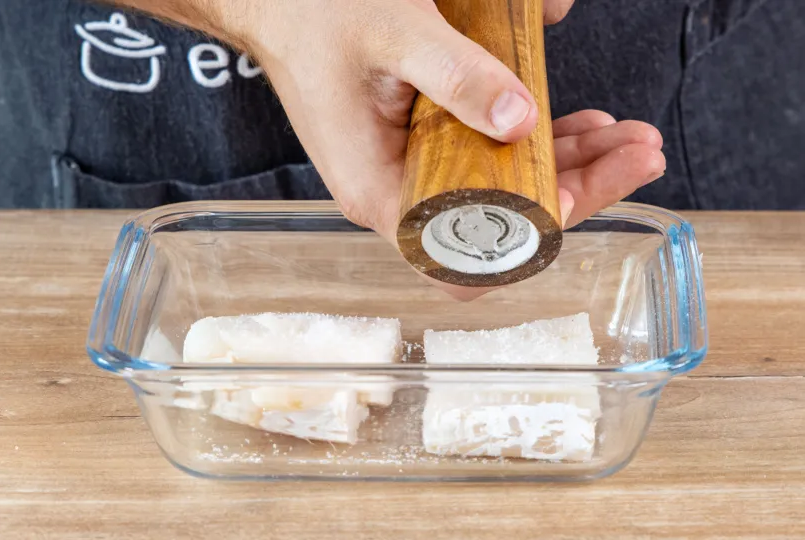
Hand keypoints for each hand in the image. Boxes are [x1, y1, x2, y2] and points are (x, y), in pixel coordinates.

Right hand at [234, 0, 662, 234]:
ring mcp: (412, 173)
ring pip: (503, 191)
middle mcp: (398, 196)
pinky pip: (489, 161)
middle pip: (501, 222)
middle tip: (638, 151)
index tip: (578, 196)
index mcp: (380, 193)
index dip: (529, 237)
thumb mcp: (392, 35)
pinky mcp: (423, 148)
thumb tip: (522, 119)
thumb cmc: (314, 15)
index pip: (466, 254)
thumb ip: (456, 77)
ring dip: (568, 165)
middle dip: (577, 188)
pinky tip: (576, 123)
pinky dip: (536, 144)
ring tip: (626, 136)